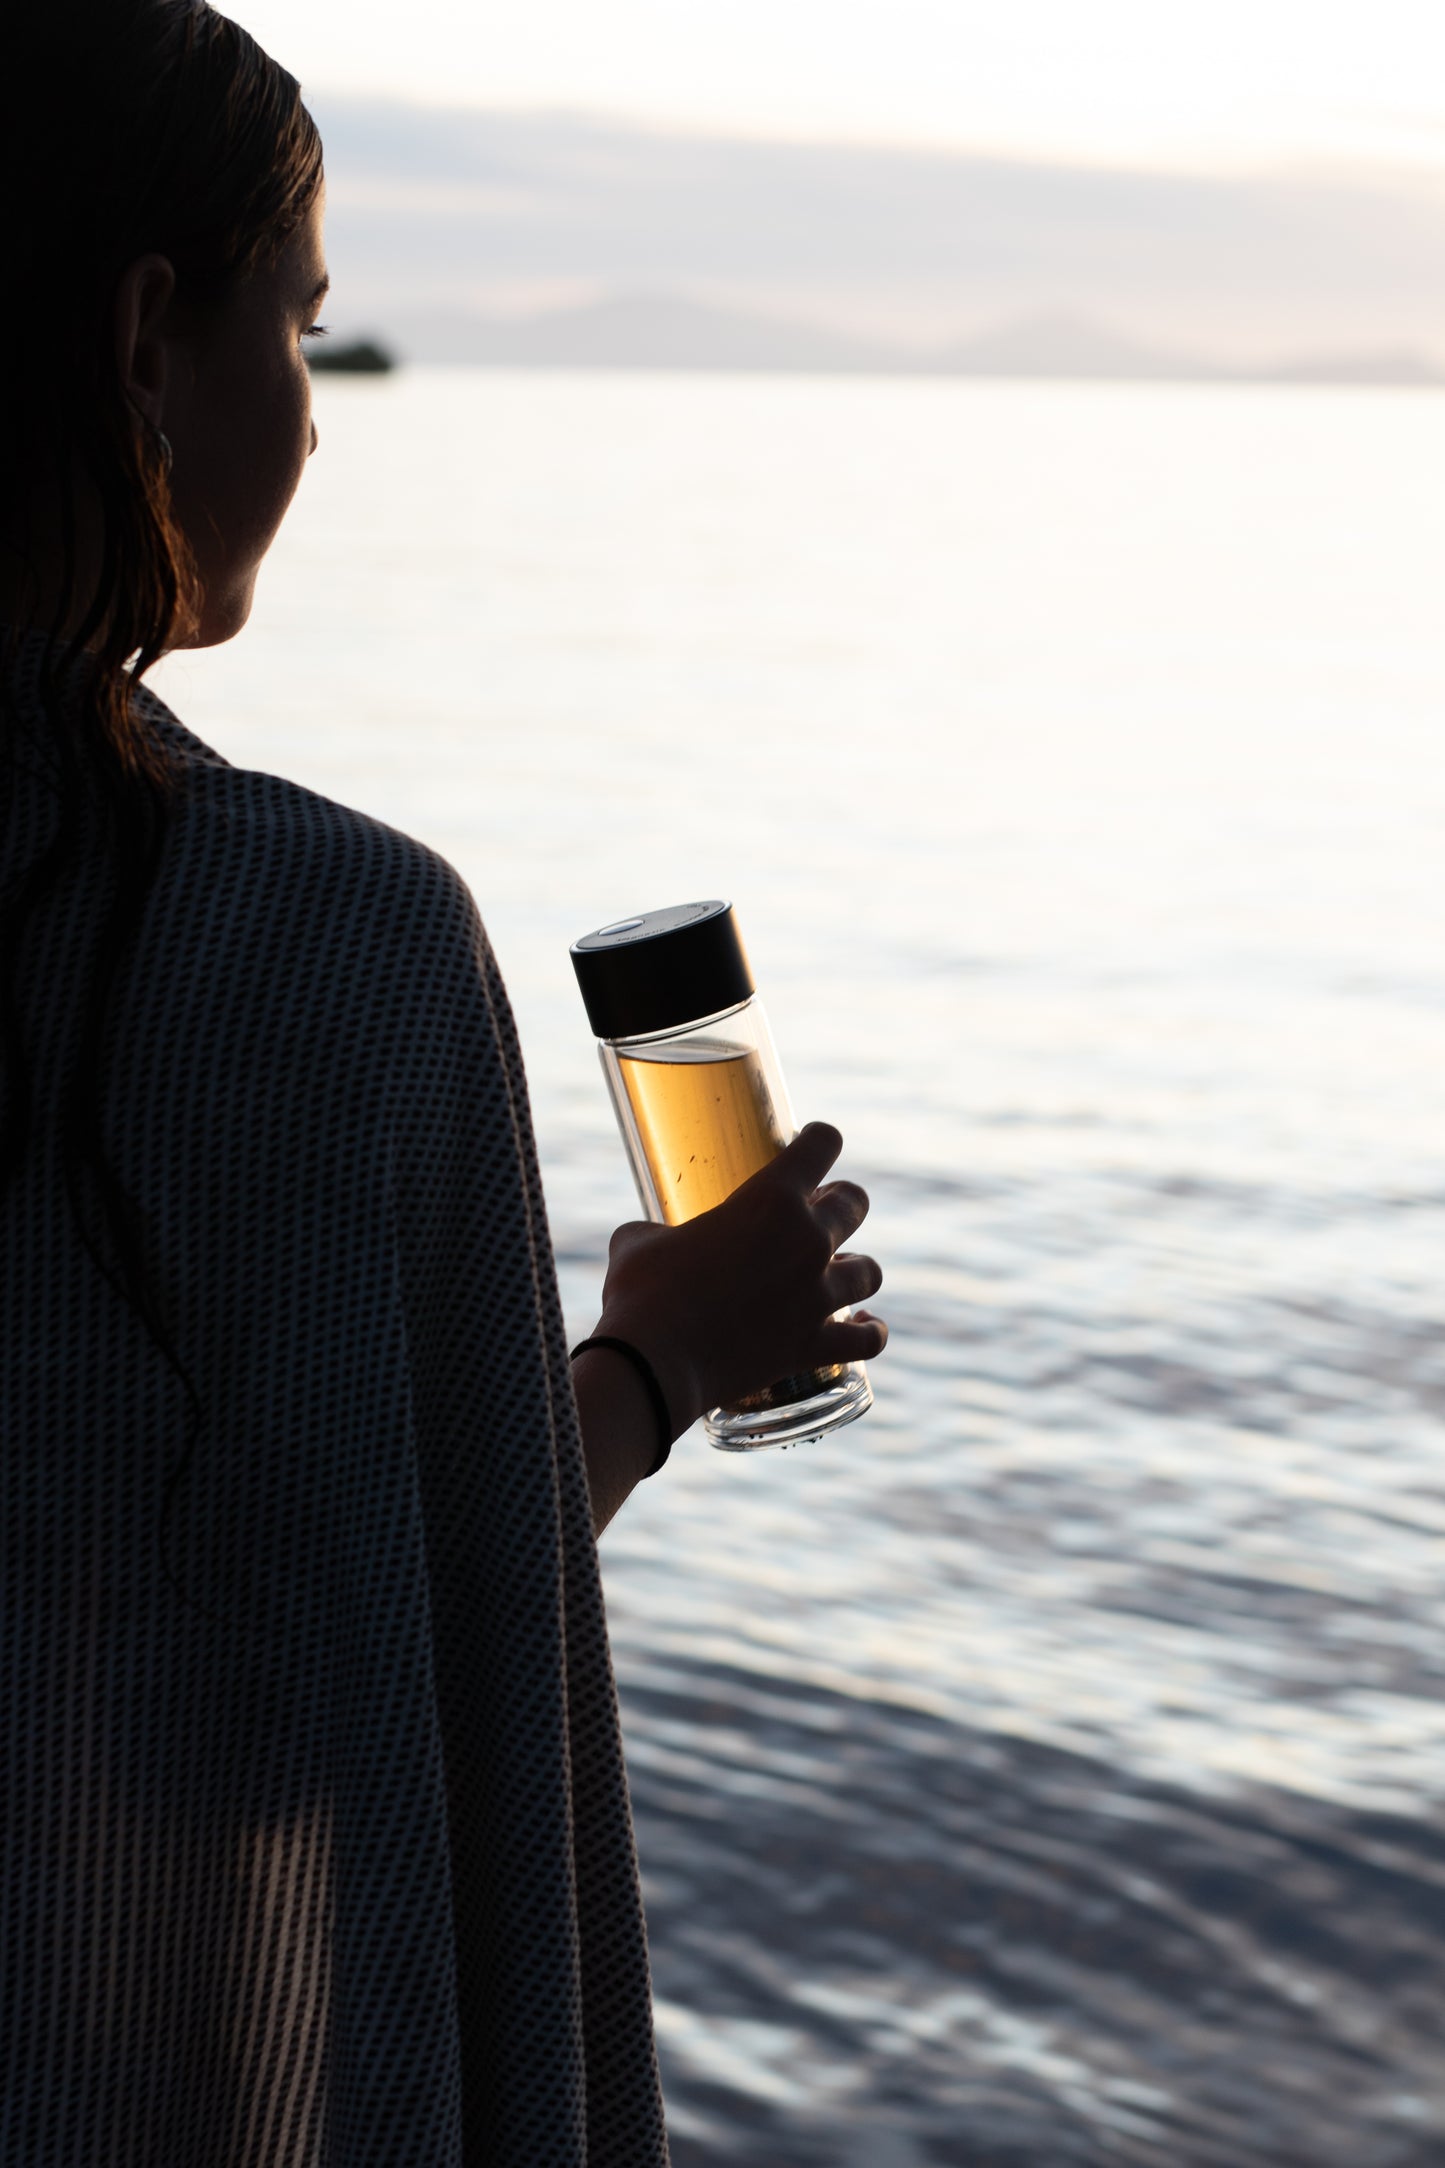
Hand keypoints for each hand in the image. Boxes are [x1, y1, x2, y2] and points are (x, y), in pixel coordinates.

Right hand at [592, 1121, 886, 1436]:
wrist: (653, 1365)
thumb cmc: (641, 1293)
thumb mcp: (640, 1240)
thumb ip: (661, 1230)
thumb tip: (653, 1239)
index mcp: (770, 1198)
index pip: (822, 1145)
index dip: (819, 1140)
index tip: (814, 1143)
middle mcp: (807, 1241)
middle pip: (856, 1203)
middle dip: (841, 1203)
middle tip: (820, 1213)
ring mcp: (818, 1295)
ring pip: (871, 1271)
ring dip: (855, 1268)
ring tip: (838, 1273)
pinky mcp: (816, 1346)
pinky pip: (869, 1338)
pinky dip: (868, 1330)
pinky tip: (864, 1325)